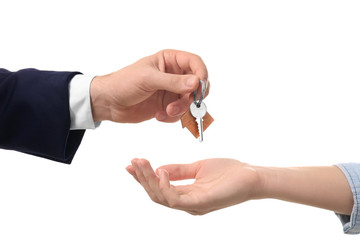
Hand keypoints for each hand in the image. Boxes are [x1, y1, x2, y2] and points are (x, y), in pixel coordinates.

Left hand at [90, 49, 208, 122]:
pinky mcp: (168, 105)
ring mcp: (171, 91)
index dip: (201, 74)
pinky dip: (173, 117)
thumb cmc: (124, 83)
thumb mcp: (148, 79)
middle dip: (192, 97)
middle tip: (183, 104)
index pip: (195, 63)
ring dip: (181, 109)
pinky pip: (181, 113)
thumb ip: (173, 81)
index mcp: (170, 60)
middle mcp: (174, 75)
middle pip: (197, 85)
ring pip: (190, 102)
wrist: (109, 102)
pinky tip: (159, 115)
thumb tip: (196, 82)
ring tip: (166, 112)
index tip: (200, 87)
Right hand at [126, 158, 260, 214]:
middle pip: (156, 194)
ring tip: (142, 163)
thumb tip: (158, 169)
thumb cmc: (229, 172)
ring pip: (162, 197)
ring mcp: (193, 205)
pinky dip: (164, 186)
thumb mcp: (197, 167)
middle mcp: (187, 203)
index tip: (132, 163)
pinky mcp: (200, 204)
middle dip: (142, 178)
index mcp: (186, 195)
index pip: (159, 188)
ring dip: (149, 180)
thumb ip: (178, 170)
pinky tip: (160, 172)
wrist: (251, 176)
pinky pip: (175, 199)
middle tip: (134, 161)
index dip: (144, 177)